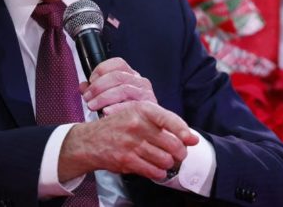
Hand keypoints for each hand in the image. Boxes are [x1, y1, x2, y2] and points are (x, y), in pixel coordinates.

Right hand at [58, 101, 198, 181]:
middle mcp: (137, 124)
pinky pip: (153, 171)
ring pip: (165, 160)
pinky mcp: (126, 160)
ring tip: (164, 161)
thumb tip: (191, 138)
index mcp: (141, 109)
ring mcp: (131, 143)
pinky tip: (156, 169)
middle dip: (180, 153)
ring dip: (168, 164)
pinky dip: (158, 173)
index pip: (169, 120)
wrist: (90, 141)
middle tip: (178, 154)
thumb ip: (163, 122)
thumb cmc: (119, 127)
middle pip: (172, 144)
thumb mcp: (137, 114)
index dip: (184, 131)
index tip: (192, 140)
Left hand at [80, 58, 155, 114]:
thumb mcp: (110, 99)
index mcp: (132, 76)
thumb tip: (82, 86)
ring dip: (103, 98)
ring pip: (123, 89)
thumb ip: (96, 91)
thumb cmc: (126, 113)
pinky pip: (130, 105)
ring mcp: (146, 93)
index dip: (101, 69)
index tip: (90, 80)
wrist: (146, 131)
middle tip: (87, 97)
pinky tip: (105, 113)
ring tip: (92, 106)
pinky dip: (116, 109)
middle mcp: (140, 82)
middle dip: (98, 87)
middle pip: (117, 76)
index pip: (118, 63)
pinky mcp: (149, 107)